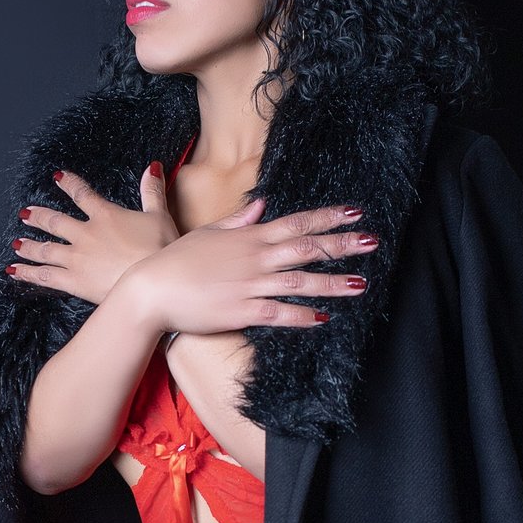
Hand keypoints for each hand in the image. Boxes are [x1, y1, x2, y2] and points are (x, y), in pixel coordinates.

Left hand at [5, 162, 179, 302]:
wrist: (153, 282)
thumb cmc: (160, 249)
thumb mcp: (160, 216)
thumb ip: (152, 191)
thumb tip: (152, 167)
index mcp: (105, 215)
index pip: (82, 194)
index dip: (69, 184)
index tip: (57, 177)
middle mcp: (85, 234)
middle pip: (55, 222)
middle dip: (39, 217)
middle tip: (26, 214)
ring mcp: (76, 258)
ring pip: (45, 248)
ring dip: (29, 245)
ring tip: (17, 243)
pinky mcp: (73, 281)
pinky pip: (44, 275)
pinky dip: (27, 272)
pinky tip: (14, 271)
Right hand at [119, 198, 378, 335]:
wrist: (150, 290)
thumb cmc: (176, 260)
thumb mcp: (208, 233)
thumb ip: (238, 220)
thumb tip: (261, 204)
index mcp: (249, 236)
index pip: (296, 222)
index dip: (327, 217)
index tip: (354, 212)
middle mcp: (255, 258)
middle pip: (306, 248)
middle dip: (341, 244)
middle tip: (372, 241)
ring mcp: (250, 285)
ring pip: (299, 281)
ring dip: (332, 282)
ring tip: (361, 283)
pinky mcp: (242, 311)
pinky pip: (279, 314)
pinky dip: (302, 316)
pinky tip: (324, 318)